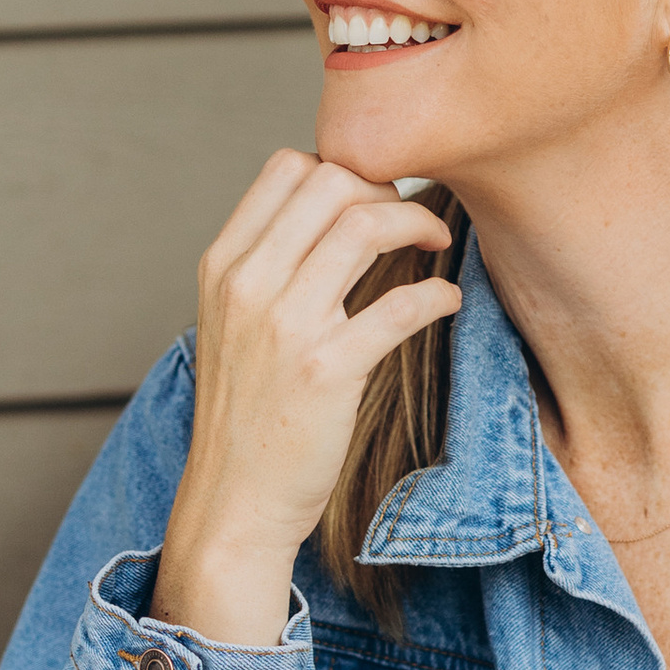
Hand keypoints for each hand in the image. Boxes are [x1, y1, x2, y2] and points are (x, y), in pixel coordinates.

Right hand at [152, 153, 461, 644]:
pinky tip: (447, 301)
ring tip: (437, 244)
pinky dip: (438, 293)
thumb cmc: (245, 413)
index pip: (286, 167)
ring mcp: (285, 325)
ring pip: (366, 227)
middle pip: (332, 182)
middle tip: (414, 220)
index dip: (343, 168)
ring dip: (419, 224)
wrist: (233, 501)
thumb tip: (336, 213)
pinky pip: (400, 305)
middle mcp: (248, 284)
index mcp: (223, 264)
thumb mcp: (234, 323)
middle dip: (388, 189)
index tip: (374, 199)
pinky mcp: (326, 371)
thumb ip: (270, 266)